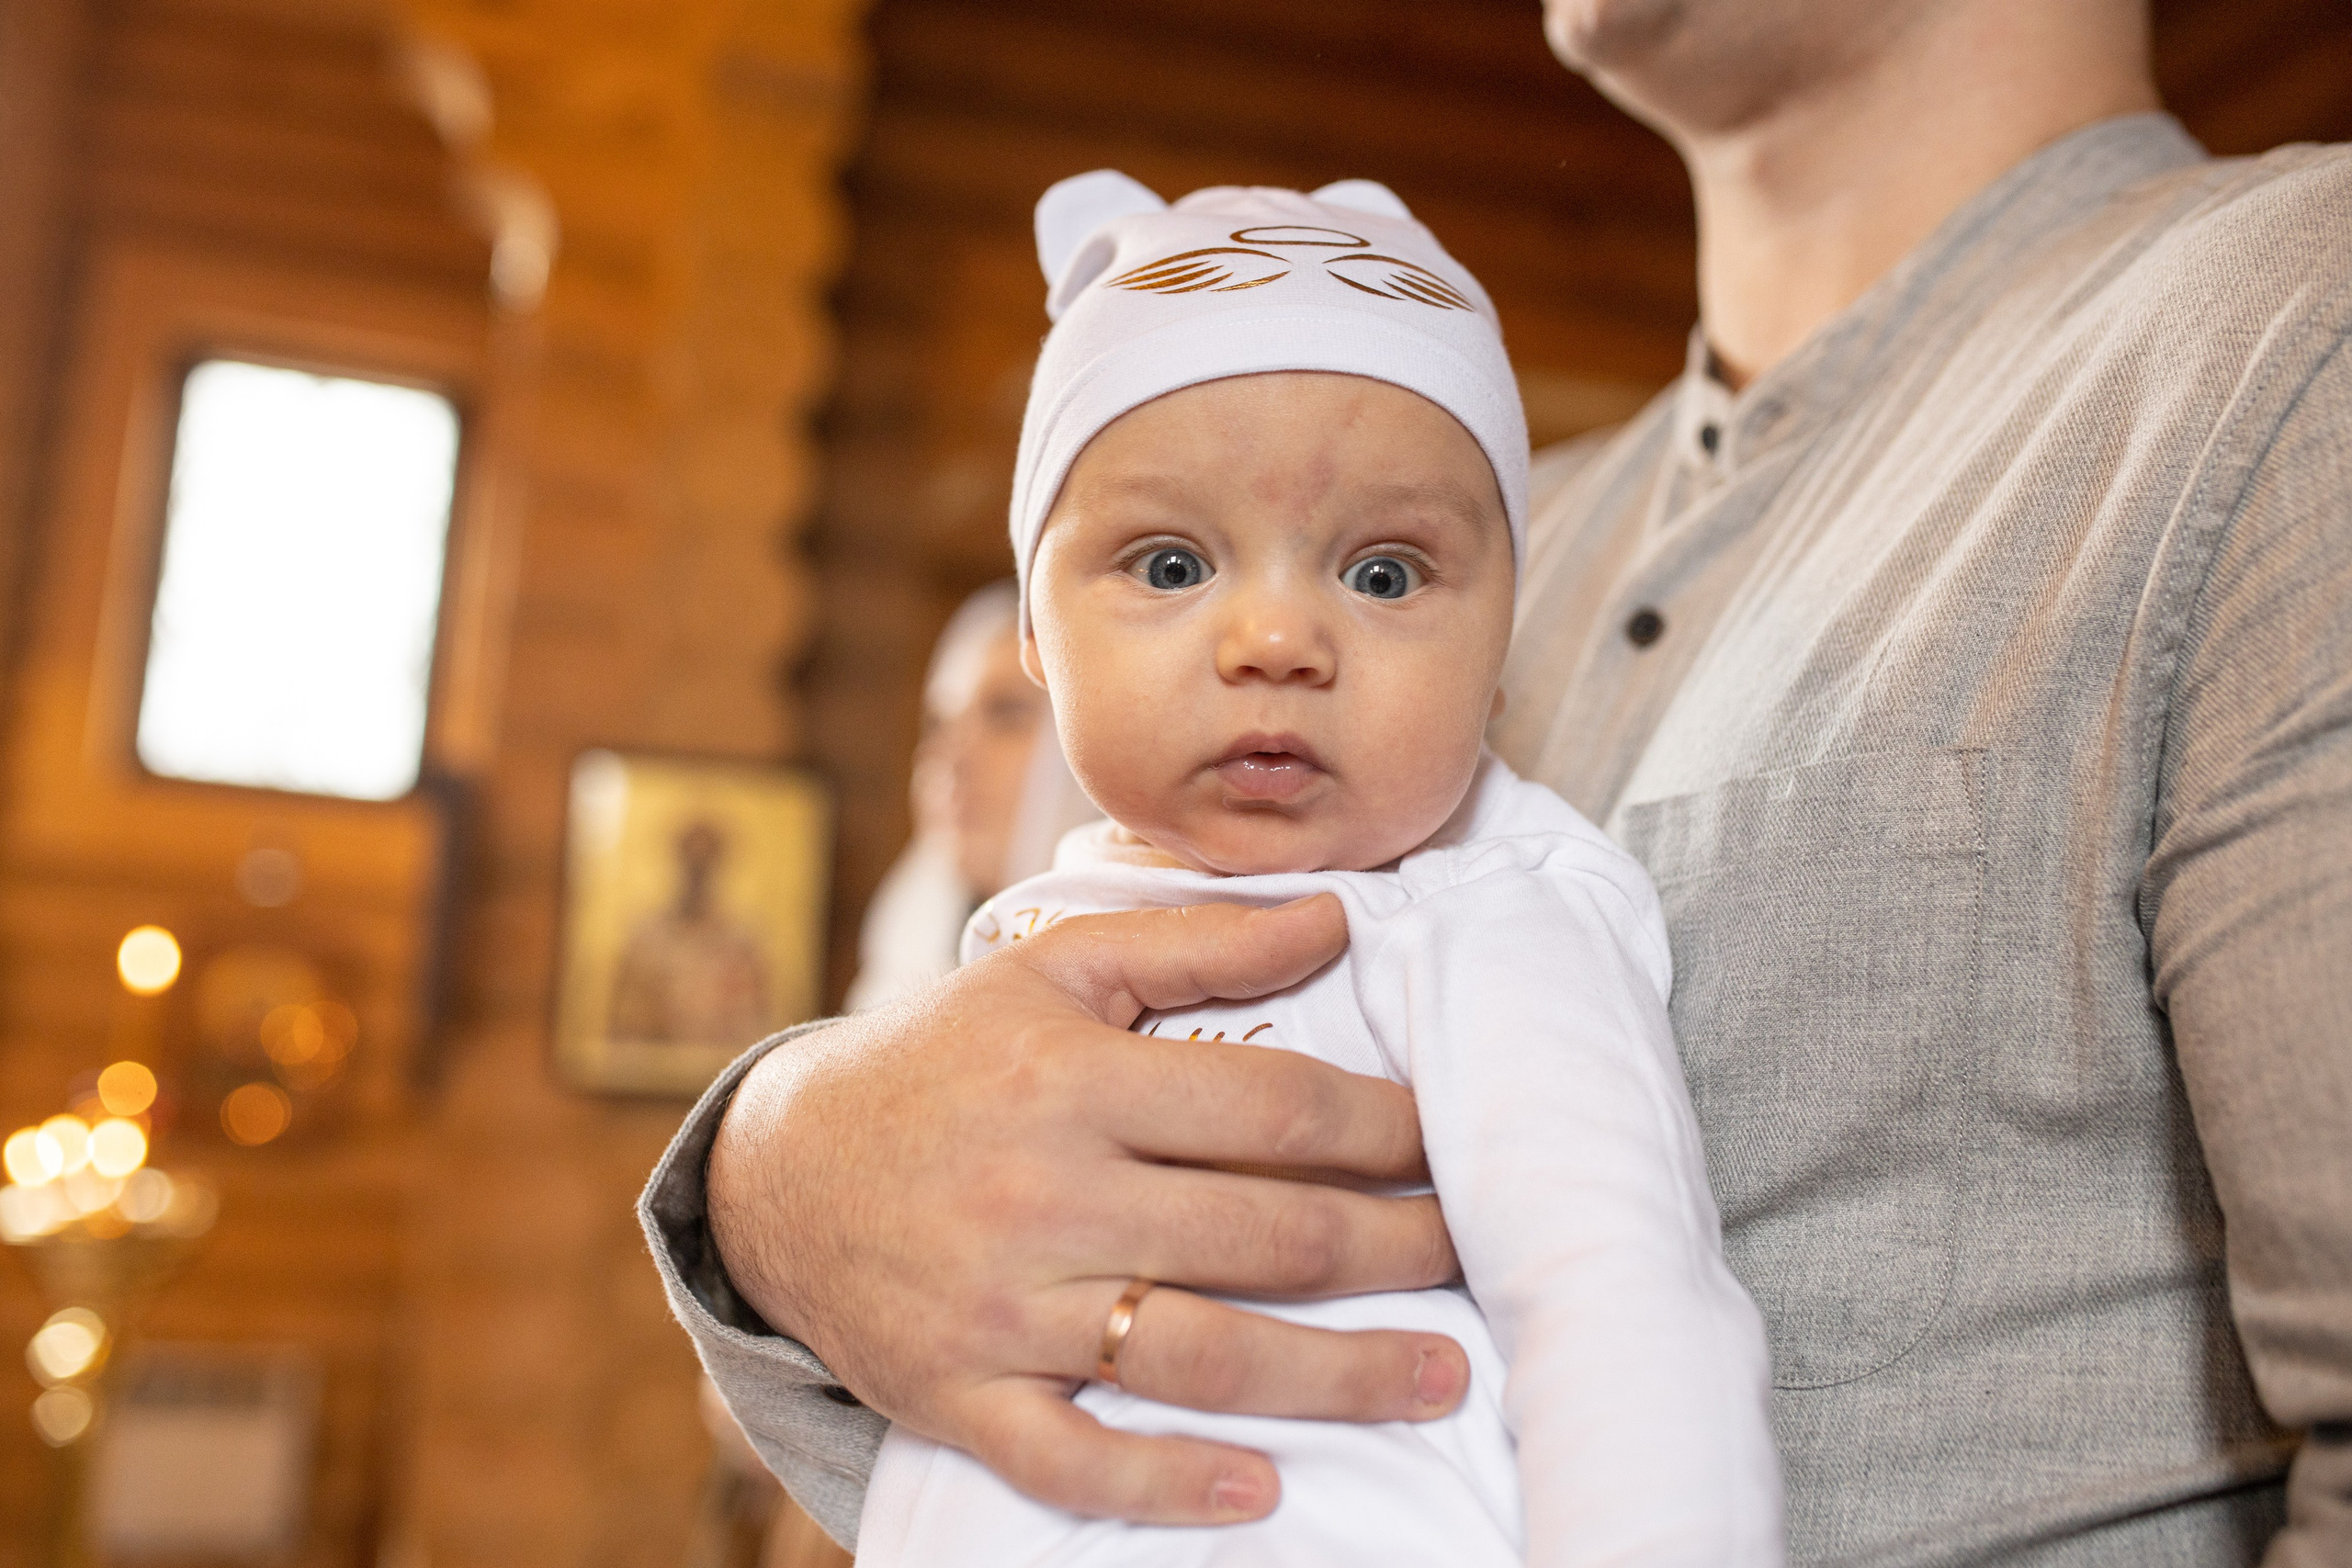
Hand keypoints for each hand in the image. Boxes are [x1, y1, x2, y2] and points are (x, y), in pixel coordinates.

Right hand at [708, 894, 1465, 1525]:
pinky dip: (1168, 1485)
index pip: (1271, 1105)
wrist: (780, 1172)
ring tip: (1439, 1377)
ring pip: (1198, 1356)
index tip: (1447, 1138)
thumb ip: (1194, 941)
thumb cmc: (941, 1060)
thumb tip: (1335, 920)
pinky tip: (1263, 1489)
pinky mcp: (961, 1397)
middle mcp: (1044, 1195)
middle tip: (1477, 1253)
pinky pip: (1075, 1461)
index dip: (1382, 1126)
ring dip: (1336, 1377)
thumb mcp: (1052, 970)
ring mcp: (1002, 1310)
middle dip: (1394, 1248)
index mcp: (1073, 1080)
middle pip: (1263, 1235)